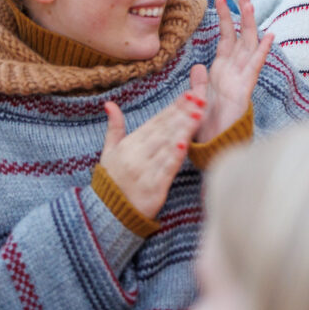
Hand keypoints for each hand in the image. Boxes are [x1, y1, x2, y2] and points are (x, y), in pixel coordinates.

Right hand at [100, 92, 202, 219]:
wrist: (107, 215)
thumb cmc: (112, 181)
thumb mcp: (109, 152)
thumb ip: (114, 127)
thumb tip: (109, 103)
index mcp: (128, 145)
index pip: (155, 122)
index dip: (173, 107)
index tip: (189, 94)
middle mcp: (136, 156)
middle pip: (164, 130)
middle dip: (183, 113)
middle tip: (201, 97)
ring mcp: (144, 172)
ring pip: (167, 147)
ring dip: (184, 129)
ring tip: (199, 114)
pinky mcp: (153, 189)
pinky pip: (166, 170)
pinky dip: (175, 157)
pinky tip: (186, 144)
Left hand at [190, 0, 272, 140]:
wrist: (213, 146)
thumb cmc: (206, 124)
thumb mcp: (196, 98)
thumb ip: (198, 82)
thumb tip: (198, 66)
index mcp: (221, 71)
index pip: (226, 39)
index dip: (225, 19)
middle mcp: (233, 71)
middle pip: (241, 37)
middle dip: (243, 14)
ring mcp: (240, 79)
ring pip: (249, 46)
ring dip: (251, 24)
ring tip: (251, 3)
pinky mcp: (244, 90)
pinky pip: (254, 67)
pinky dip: (262, 51)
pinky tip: (270, 35)